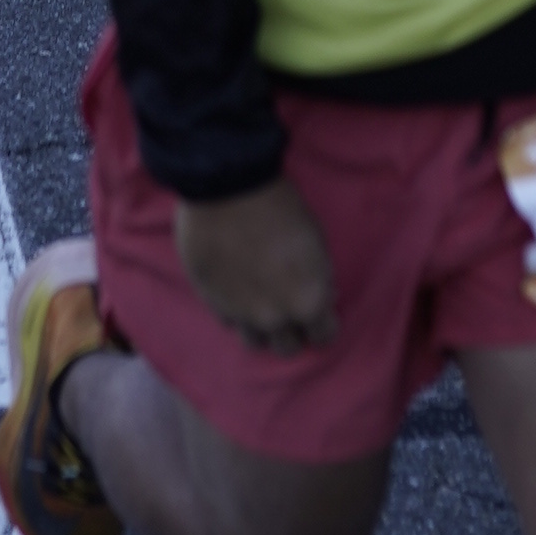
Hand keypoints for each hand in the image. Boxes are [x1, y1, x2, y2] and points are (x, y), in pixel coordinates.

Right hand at [175, 178, 338, 351]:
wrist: (226, 186)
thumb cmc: (280, 206)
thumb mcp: (316, 239)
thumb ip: (319, 276)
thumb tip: (323, 296)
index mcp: (308, 302)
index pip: (324, 336)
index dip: (324, 324)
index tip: (320, 312)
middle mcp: (274, 317)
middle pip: (288, 347)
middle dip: (294, 330)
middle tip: (290, 307)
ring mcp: (240, 314)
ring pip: (255, 342)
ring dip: (263, 329)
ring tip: (262, 304)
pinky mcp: (211, 302)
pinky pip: (229, 321)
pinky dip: (237, 312)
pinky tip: (238, 289)